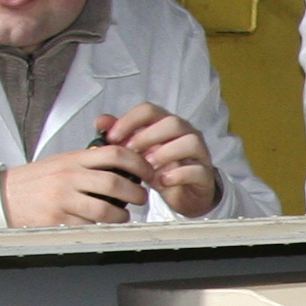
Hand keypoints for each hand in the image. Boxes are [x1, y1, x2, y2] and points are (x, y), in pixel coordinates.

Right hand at [1, 148, 150, 226]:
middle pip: (115, 182)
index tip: (148, 171)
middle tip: (142, 198)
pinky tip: (102, 226)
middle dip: (136, 193)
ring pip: (105, 210)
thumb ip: (88, 161)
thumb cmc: (36, 180)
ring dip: (122, 216)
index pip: (114, 154)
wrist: (4, 195)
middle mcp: (69, 177)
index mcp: (74, 159)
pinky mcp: (58, 220)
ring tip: (124, 216)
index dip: (138, 162)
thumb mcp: (62, 162)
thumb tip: (122, 162)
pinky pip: (88, 226)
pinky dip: (100, 228)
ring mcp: (63, 199)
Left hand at [93, 105, 219, 218]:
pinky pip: (197, 169)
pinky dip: (178, 174)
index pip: (149, 110)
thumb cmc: (161, 169)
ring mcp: (199, 153)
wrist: (184, 194)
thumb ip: (121, 136)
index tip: (112, 138)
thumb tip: (101, 121)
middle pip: (171, 122)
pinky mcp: (205, 174)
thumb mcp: (137, 153)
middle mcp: (185, 133)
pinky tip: (162, 181)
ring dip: (165, 153)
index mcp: (166, 124)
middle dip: (147, 136)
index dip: (129, 121)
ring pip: (190, 142)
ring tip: (148, 167)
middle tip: (129, 153)